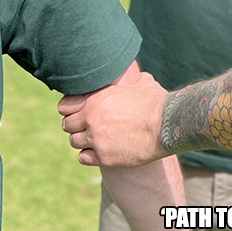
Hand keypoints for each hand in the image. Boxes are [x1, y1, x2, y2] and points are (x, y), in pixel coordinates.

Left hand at [58, 73, 172, 166]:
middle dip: (75, 124)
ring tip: (93, 137)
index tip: (75, 109)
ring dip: (82, 139)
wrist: (166, 126)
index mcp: (96, 99)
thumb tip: (132, 72)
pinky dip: (88, 154)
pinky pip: (83, 158)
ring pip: (74, 142)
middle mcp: (92, 119)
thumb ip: (127, 80)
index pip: (65, 105)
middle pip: (67, 125)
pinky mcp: (104, 158)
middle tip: (85, 124)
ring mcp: (97, 140)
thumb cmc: (156, 101)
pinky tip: (98, 150)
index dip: (69, 107)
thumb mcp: (140, 82)